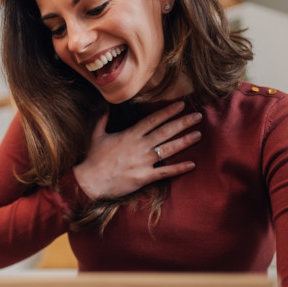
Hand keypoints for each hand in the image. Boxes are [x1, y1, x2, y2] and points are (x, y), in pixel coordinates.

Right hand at [73, 101, 201, 198]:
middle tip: (198, 116)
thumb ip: (102, 120)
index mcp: (129, 135)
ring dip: (185, 141)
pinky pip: (165, 172)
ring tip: (198, 135)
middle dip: (183, 123)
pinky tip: (192, 164)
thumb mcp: (96, 136)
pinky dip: (179, 168)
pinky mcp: (144, 177)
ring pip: (168, 149)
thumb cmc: (93, 159)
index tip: (181, 105)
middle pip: (165, 132)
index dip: (168, 112)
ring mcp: (142, 162)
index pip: (152, 120)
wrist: (89, 181)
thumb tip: (105, 106)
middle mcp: (139, 146)